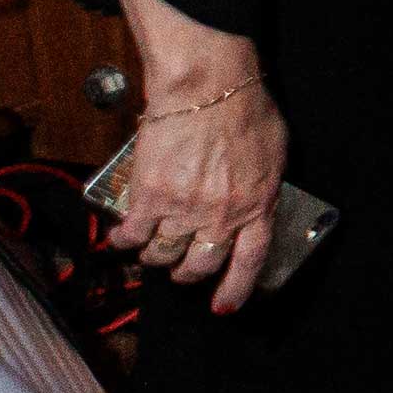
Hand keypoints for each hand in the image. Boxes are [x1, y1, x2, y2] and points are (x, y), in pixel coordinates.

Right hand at [102, 64, 287, 307]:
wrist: (207, 86)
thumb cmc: (246, 109)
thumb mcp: (274, 153)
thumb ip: (262, 184)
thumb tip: (255, 200)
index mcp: (258, 205)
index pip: (249, 262)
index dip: (235, 289)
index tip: (223, 307)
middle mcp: (221, 216)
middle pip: (200, 265)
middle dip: (188, 274)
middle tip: (180, 269)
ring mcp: (183, 209)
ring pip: (162, 254)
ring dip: (154, 257)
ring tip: (151, 249)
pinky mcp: (148, 197)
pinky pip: (131, 235)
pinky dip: (122, 241)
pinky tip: (119, 238)